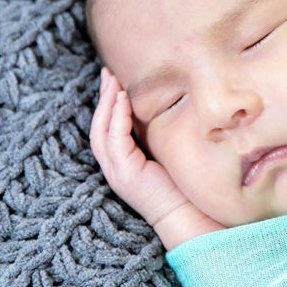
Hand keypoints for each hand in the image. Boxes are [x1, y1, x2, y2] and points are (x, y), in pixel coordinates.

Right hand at [89, 68, 225, 249]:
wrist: (188, 213)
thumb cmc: (182, 184)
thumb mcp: (166, 152)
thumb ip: (159, 134)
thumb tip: (169, 106)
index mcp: (123, 161)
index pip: (108, 127)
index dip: (108, 103)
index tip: (113, 80)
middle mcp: (115, 166)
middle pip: (99, 126)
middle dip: (102, 98)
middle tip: (107, 73)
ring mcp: (117, 171)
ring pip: (102, 130)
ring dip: (106, 103)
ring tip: (112, 81)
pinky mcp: (125, 173)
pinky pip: (115, 138)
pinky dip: (117, 117)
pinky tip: (123, 99)